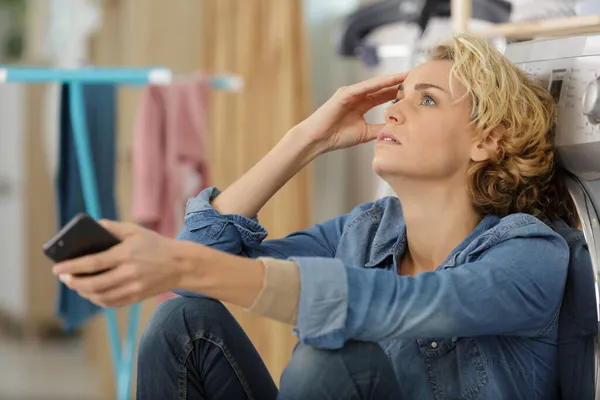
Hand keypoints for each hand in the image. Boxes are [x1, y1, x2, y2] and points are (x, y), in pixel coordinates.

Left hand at [52, 220, 187, 307]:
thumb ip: (112, 227)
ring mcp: (133, 288)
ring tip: (75, 284)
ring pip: (100, 296)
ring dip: (83, 292)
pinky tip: (91, 293)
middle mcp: (130, 273)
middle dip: (74, 282)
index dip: (72, 267)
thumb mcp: (135, 230)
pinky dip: (96, 299)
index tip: (57, 268)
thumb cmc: (155, 245)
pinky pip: (111, 303)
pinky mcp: (137, 298)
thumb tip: (90, 228)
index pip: (93, 263)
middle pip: (93, 284)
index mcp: (127, 254)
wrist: (180, 264)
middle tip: (64, 278)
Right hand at [294, 72, 407, 152]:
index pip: (385, 95)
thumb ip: (380, 128)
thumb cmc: (337, 137)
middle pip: (383, 86)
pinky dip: (378, 83)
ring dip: (392, 79)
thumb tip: (396, 128)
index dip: (400, 91)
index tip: (416, 89)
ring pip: (376, 84)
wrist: (318, 140)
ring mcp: (351, 92)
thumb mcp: (365, 133)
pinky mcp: (344, 93)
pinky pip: (365, 87)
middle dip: (400, 82)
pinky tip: (391, 80)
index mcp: (362, 104)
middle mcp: (358, 95)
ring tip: (408, 75)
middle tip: (418, 77)